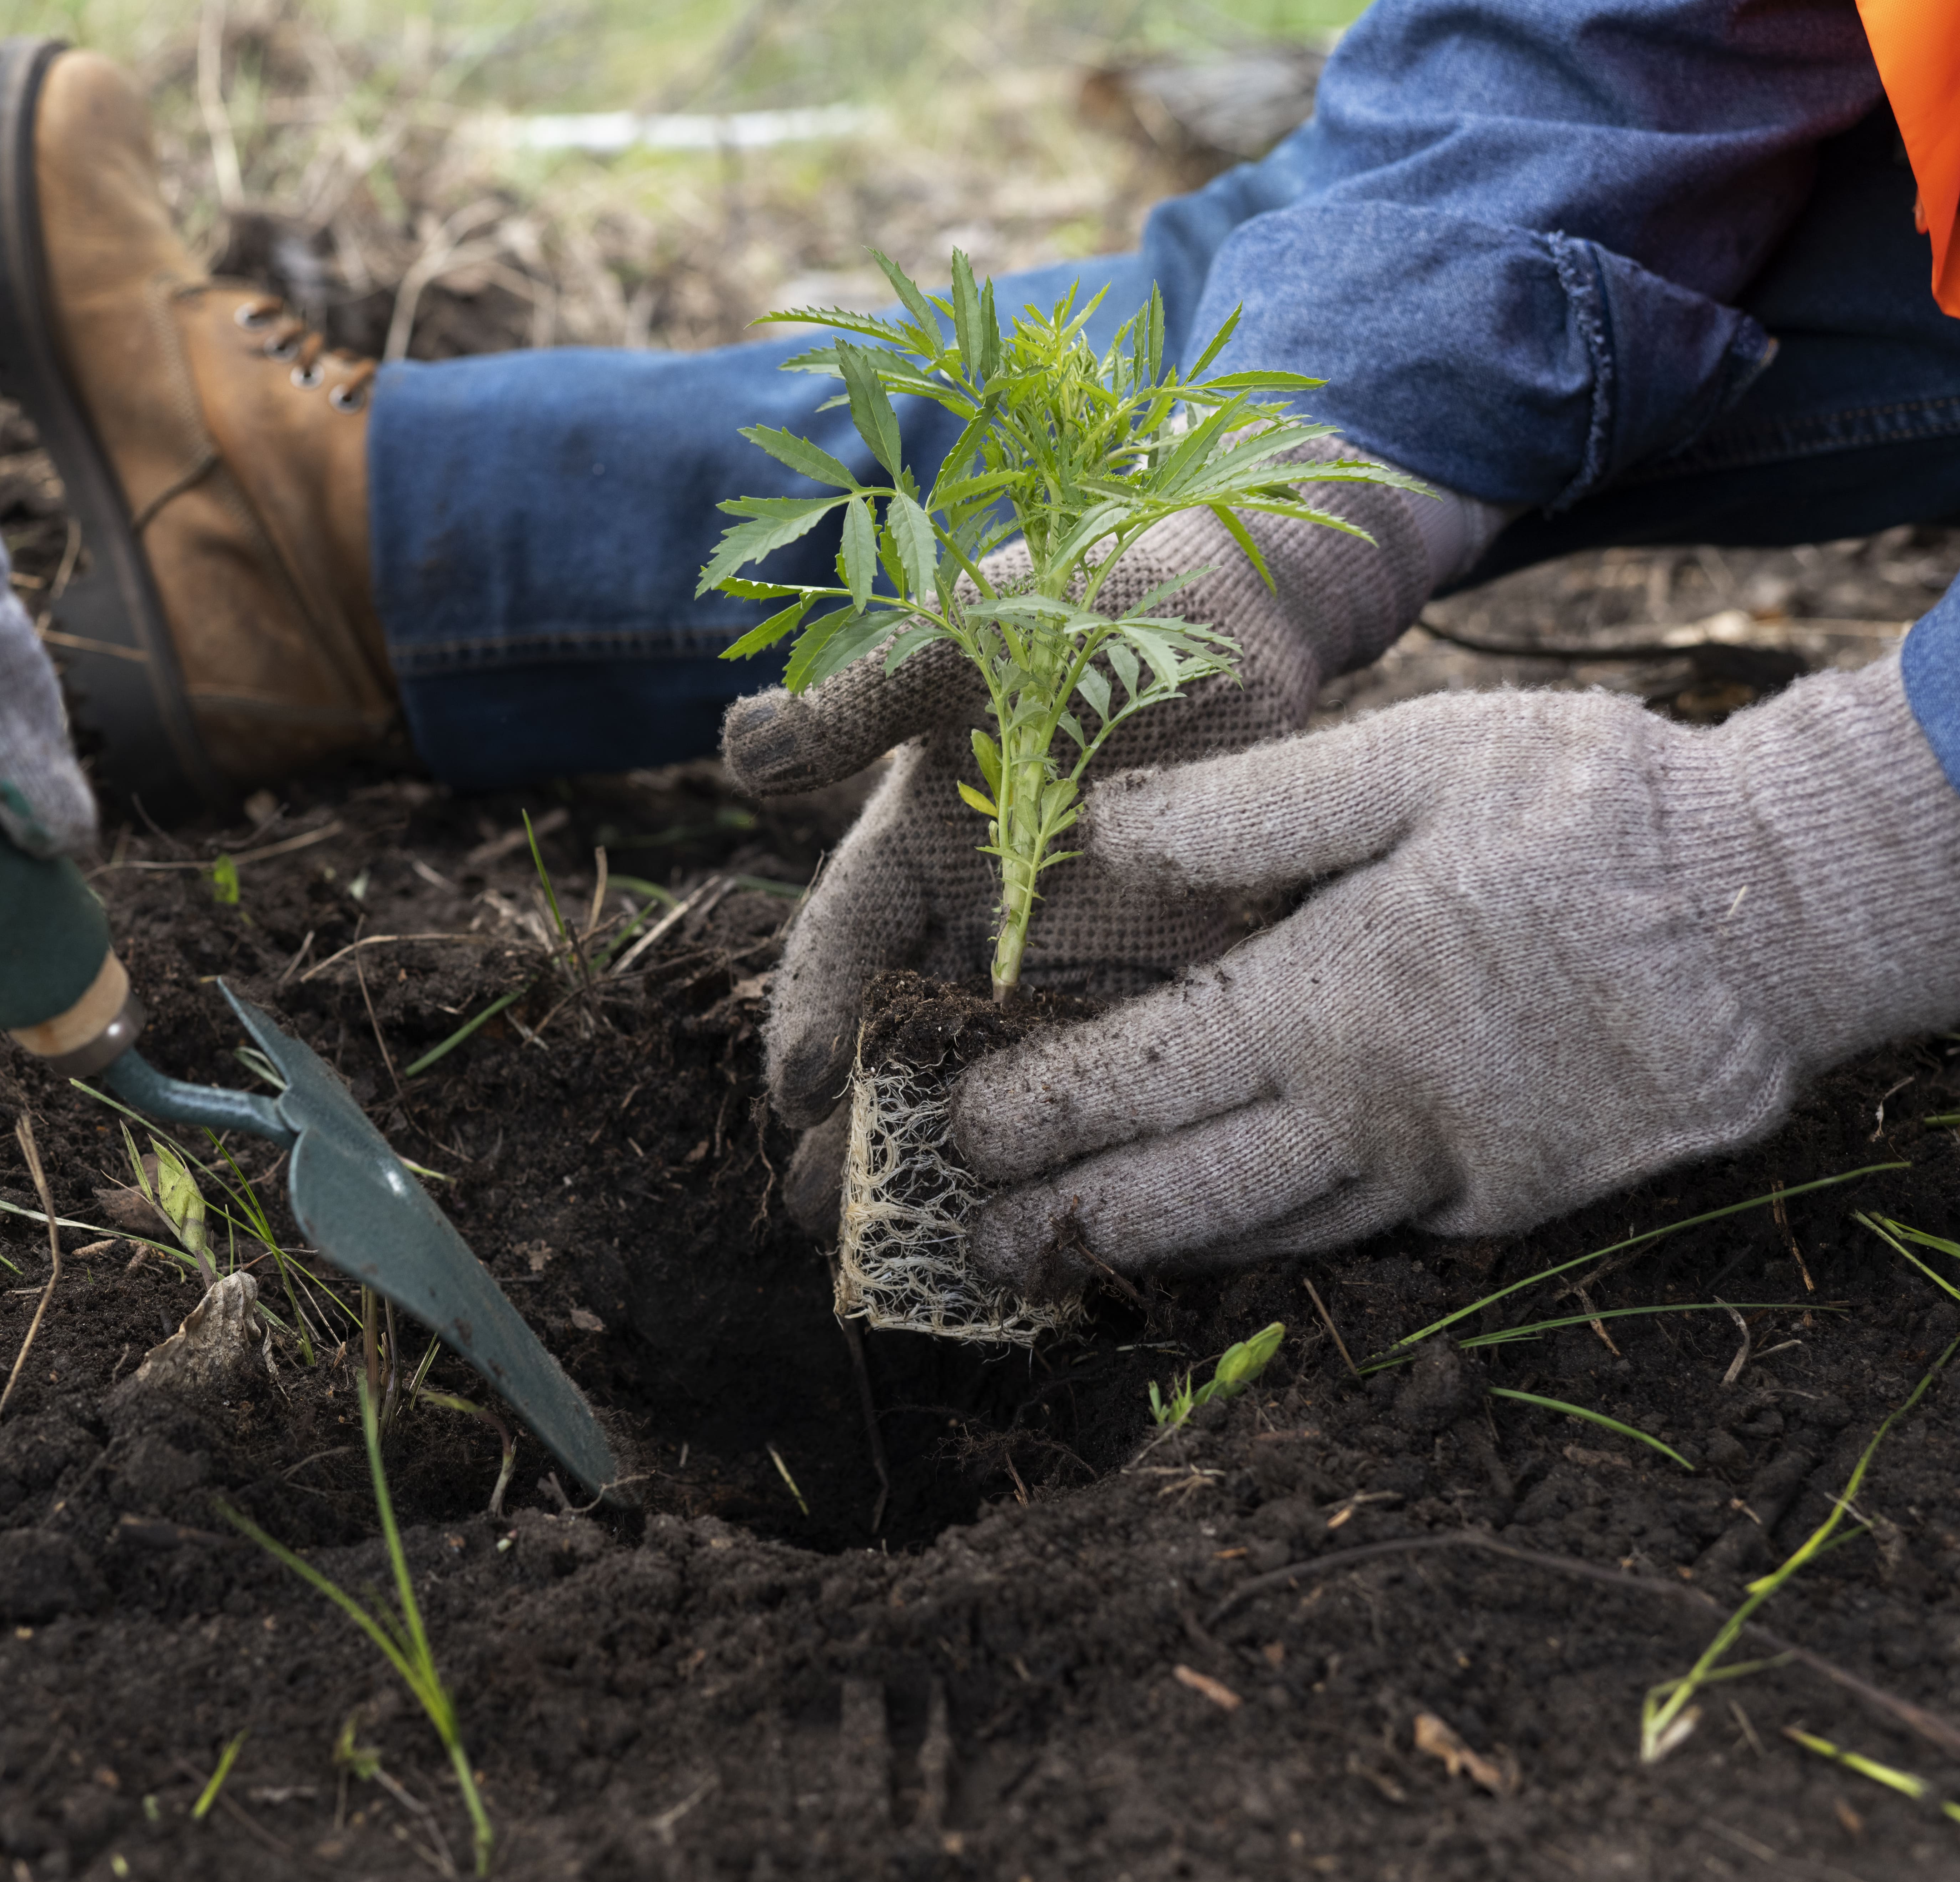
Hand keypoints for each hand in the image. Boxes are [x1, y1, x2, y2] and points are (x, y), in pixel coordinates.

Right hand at [723, 458, 1471, 1226]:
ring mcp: (1077, 943)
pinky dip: (1110, 1125)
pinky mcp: (1175, 959)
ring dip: (978, 1157)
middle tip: (827, 1221)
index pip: (845, 948)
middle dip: (869, 1131)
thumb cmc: (1068, 598)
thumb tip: (740, 751)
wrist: (1219, 595)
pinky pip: (1135, 1054)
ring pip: (1015, 1069)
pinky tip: (1091, 1201)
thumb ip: (857, 700)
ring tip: (938, 1251)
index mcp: (914, 844)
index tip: (796, 1093)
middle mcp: (984, 912)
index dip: (815, 1019)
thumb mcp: (951, 636)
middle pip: (912, 1037)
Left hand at [953, 657, 1959, 1285]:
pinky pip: (1361, 1235)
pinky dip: (1277, 1244)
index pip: (1131, 1077)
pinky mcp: (1503, 1200)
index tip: (948, 1133)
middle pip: (1177, 1192)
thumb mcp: (1417, 760)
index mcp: (1324, 998)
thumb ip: (1251, 807)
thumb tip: (1104, 824)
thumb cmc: (1595, 815)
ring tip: (1068, 1263)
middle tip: (970, 1243)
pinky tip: (1227, 1241)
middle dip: (1062, 1223)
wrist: (1777, 913)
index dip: (1028, 1113)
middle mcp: (1366, 1110)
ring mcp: (1439, 1171)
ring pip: (1261, 1233)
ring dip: (1153, 1253)